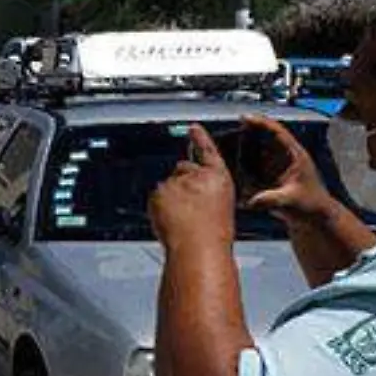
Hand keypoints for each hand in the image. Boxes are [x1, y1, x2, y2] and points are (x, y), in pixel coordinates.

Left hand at [148, 126, 237, 247]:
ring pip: (168, 185)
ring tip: (182, 219)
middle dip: (181, 183)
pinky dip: (160, 206)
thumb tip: (186, 190)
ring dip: (171, 197)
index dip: (200, 138)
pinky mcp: (160, 191)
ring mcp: (176, 182)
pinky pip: (157, 197)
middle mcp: (197, 174)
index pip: (208, 151)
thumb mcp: (219, 205)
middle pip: (182, 169)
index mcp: (218, 178)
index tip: (193, 128)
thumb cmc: (213, 233)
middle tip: (188, 208)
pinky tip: (171, 220)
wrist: (199, 247)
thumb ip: (203, 191)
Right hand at [240, 115, 335, 222]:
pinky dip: (244, 159)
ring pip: (259, 148)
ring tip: (227, 144)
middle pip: (266, 136)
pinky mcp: (272, 174)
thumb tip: (251, 200)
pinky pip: (255, 162)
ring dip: (245, 145)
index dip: (261, 123)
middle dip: (249, 131)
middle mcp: (286, 156)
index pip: (278, 132)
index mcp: (296, 155)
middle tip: (230, 130)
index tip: (245, 118)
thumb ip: (271, 199)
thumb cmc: (311, 205)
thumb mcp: (291, 201)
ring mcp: (278, 164)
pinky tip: (232, 161)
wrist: (316, 216)